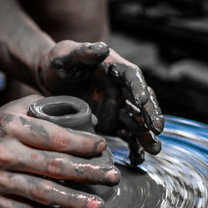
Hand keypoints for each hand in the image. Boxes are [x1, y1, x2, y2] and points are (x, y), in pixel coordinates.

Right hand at [0, 95, 119, 207]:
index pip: (56, 138)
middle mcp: (4, 153)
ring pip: (42, 193)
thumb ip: (52, 109)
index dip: (83, 144)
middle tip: (112, 178)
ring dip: (73, 201)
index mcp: (13, 127)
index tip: (102, 147)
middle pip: (54, 166)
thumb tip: (90, 119)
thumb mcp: (20, 108)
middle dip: (88, 173)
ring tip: (97, 205)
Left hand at [37, 40, 164, 164]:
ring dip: (146, 135)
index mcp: (115, 68)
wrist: (50, 81)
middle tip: (157, 128)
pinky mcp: (110, 124)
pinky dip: (133, 148)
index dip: (138, 87)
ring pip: (137, 122)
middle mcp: (121, 89)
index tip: (143, 99)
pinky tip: (137, 160)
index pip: (131, 76)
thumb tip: (102, 48)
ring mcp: (117, 108)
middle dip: (150, 115)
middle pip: (141, 102)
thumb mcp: (66, 55)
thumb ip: (83, 52)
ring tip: (154, 149)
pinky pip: (126, 136)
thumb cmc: (59, 62)